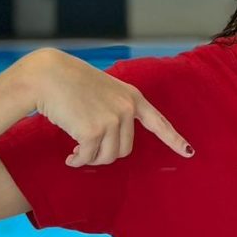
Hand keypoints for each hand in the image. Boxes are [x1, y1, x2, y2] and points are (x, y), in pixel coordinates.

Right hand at [18, 49, 192, 167]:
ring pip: (108, 156)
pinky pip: (89, 157)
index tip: (189, 152)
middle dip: (106, 154)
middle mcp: (127, 108)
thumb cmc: (70, 82)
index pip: (158, 122)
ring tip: (77, 152)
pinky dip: (78, 161)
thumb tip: (115, 142)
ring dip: (91, 159)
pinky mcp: (94, 130)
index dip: (173, 139)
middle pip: (125, 149)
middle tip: (86, 150)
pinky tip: (69, 158)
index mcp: (133, 97)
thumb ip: (115, 109)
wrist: (47, 74)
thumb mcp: (103, 90)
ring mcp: (112, 119)